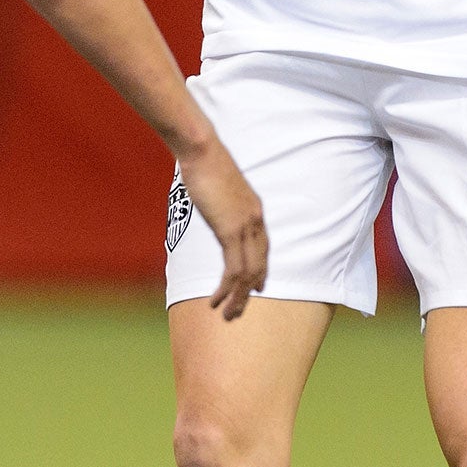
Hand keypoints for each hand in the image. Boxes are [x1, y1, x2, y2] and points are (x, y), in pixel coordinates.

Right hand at [177, 141, 266, 321]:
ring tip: (227, 315)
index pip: (263, 248)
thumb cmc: (205, 164)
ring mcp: (245, 226)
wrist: (202, 151)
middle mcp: (256, 220)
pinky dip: (227, 288)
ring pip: (248, 272)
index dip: (259, 270)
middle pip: (259, 265)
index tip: (255, 288)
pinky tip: (216, 299)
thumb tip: (213, 211)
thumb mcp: (218, 190)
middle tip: (238, 312)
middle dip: (249, 291)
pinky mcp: (230, 230)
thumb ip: (221, 205)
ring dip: (238, 297)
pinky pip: (234, 268)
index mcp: (254, 210)